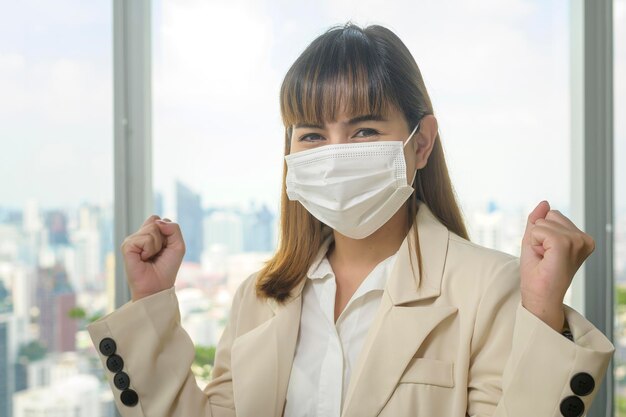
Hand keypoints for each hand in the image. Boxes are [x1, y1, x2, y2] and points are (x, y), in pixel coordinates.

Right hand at [121, 215, 185, 300]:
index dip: (167, 232)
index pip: (160, 219)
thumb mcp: (178, 245)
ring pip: (152, 228)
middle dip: (163, 237)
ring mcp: (132, 240)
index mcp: (150, 233)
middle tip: (158, 253)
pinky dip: (150, 249)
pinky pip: (145, 239)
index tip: (165, 247)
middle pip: (155, 220)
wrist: (158, 286)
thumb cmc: (167, 267)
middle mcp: (139, 235)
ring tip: (151, 257)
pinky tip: (144, 258)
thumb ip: (174, 229)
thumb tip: (158, 222)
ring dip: (157, 245)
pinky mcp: (127, 246)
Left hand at [519, 201, 594, 331]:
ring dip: (535, 241)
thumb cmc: (538, 274)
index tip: (546, 254)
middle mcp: (584, 239)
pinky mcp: (566, 244)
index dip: (540, 234)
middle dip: (538, 235)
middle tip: (544, 257)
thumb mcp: (535, 241)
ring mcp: (577, 241)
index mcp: (581, 238)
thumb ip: (538, 221)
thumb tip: (544, 202)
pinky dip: (534, 243)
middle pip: (549, 215)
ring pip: (543, 222)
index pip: (552, 215)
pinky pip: (539, 230)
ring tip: (544, 259)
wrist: (539, 297)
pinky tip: (543, 259)